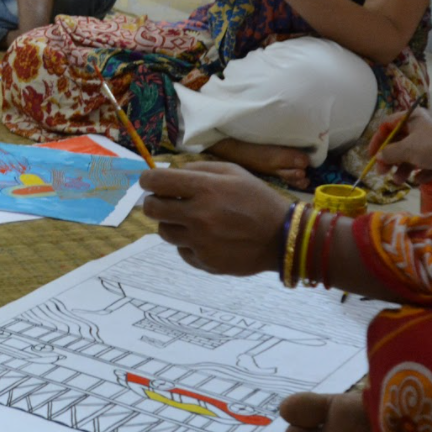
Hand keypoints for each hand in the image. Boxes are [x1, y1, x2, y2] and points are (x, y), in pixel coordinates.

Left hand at [140, 161, 289, 275]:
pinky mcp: (204, 261)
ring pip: (163, 231)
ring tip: (189, 220)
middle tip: (165, 201)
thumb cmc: (257, 199)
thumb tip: (169, 172)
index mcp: (205, 189)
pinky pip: (181, 250)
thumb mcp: (233, 172)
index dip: (147, 180)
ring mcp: (200, 241)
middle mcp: (198, 215)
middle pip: (151, 209)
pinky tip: (205, 238)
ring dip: (171, 223)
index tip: (149, 182)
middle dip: (153, 202)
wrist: (283, 237)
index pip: (157, 182)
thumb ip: (199, 169)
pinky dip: (188, 243)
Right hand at [375, 107, 431, 183]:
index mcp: (412, 118)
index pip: (388, 125)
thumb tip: (379, 157)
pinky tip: (418, 179)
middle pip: (398, 143)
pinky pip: (425, 164)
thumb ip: (389, 153)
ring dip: (402, 169)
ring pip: (411, 155)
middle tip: (382, 173)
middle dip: (389, 159)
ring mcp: (431, 142)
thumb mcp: (405, 149)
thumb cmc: (430, 146)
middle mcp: (421, 128)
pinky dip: (420, 173)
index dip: (377, 140)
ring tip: (399, 181)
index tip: (371, 156)